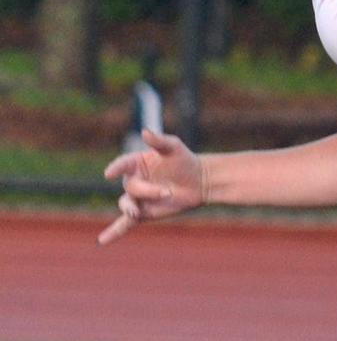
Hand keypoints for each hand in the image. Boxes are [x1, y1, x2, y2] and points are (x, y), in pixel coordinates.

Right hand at [97, 129, 204, 245]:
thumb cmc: (184, 160)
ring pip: (127, 204)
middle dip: (147, 191)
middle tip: (167, 192)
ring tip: (138, 212)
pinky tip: (102, 240)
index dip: (116, 168)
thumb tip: (144, 131)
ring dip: (134, 208)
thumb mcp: (174, 147)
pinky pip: (124, 223)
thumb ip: (159, 140)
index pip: (122, 165)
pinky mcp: (142, 213)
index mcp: (136, 162)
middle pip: (131, 187)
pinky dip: (114, 232)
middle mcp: (133, 180)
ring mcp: (137, 197)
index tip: (110, 173)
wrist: (198, 180)